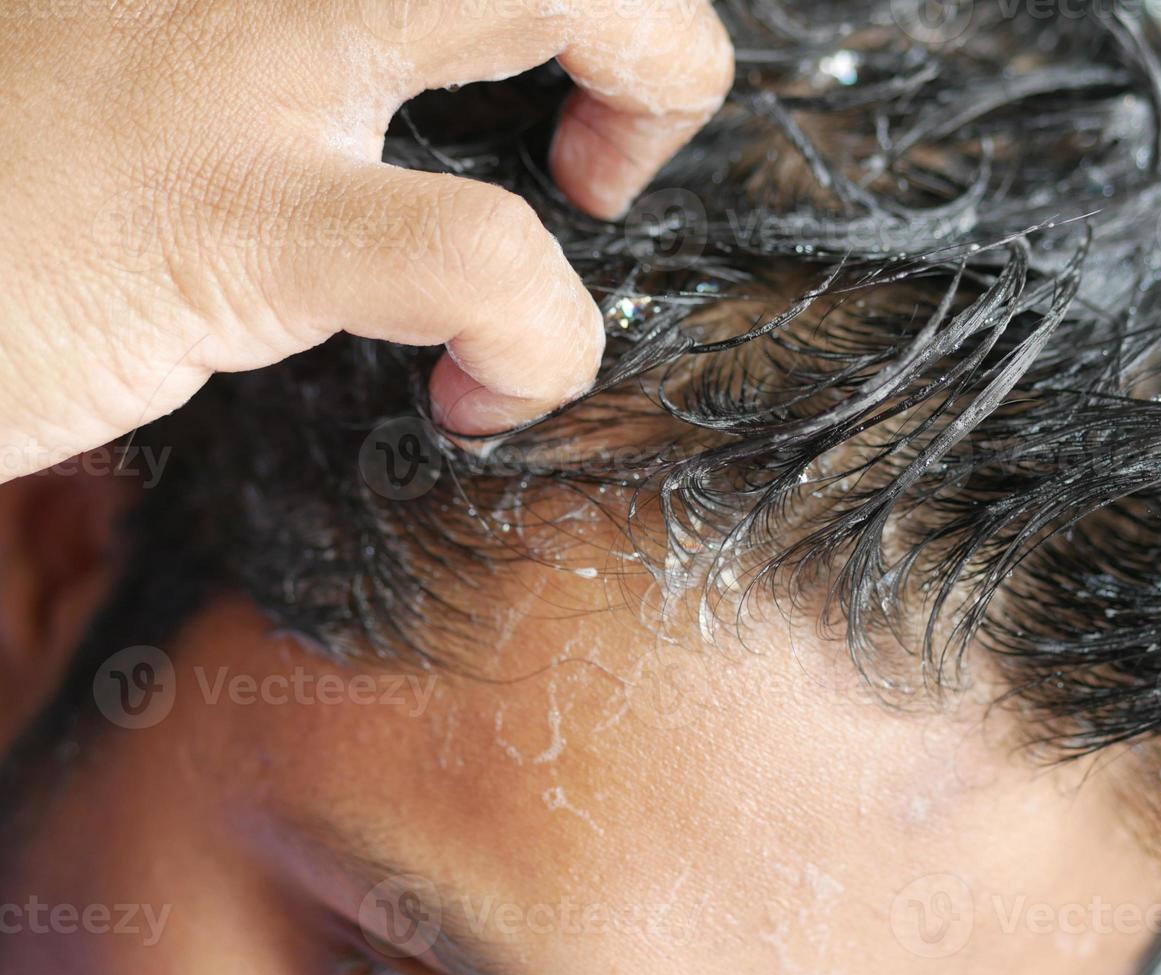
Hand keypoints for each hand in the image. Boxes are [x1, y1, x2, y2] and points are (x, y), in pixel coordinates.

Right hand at [0, 0, 732, 477]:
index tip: (544, 82)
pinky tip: (486, 393)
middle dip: (646, 9)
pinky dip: (539, 338)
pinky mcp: (221, 211)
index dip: (566, 3)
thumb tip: (403, 89)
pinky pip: (480, 255)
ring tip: (587, 210)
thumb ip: (285, 48)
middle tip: (605, 138)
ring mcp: (233, 53)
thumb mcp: (150, 56)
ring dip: (654, 83)